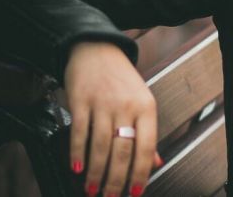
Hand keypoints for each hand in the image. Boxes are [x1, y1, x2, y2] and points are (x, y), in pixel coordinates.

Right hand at [65, 41, 158, 196]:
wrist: (96, 49)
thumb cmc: (122, 80)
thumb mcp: (142, 102)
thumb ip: (147, 134)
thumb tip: (155, 164)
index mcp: (147, 107)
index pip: (147, 146)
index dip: (141, 173)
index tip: (135, 193)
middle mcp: (126, 105)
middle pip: (122, 151)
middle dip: (115, 180)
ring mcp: (103, 102)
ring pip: (100, 146)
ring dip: (95, 172)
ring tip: (92, 189)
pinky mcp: (80, 100)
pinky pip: (79, 132)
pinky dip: (77, 153)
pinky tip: (77, 168)